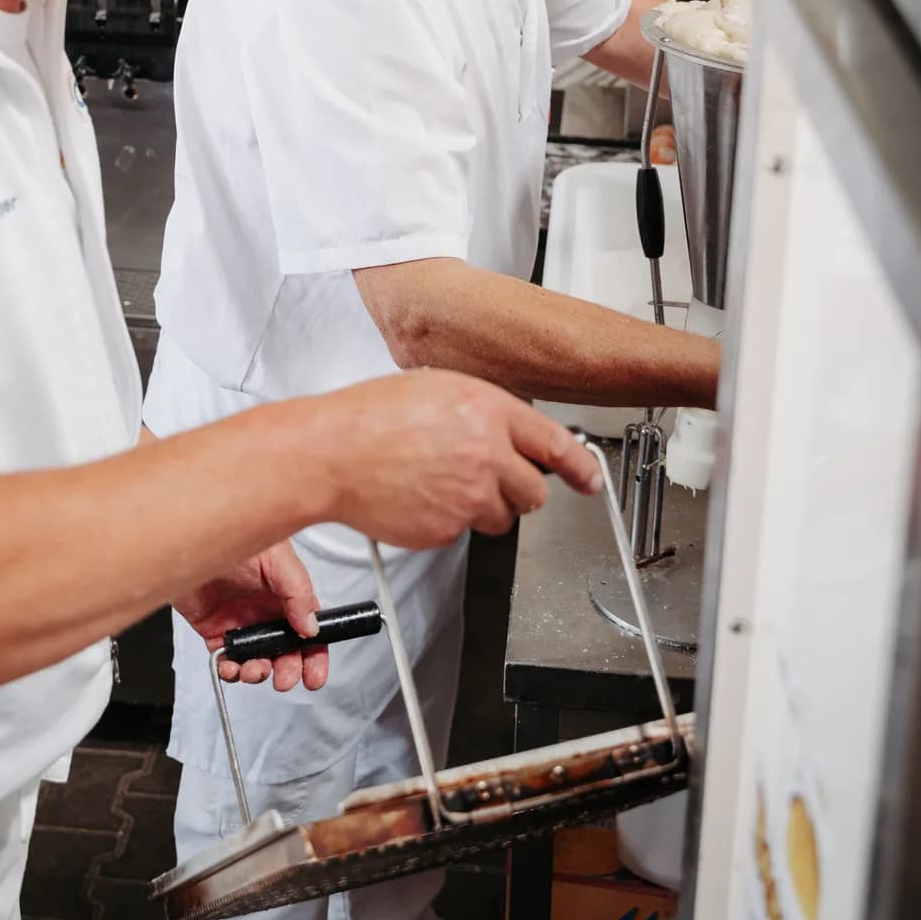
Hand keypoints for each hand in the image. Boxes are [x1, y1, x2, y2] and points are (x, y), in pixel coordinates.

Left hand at [175, 539, 327, 693]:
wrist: (187, 539)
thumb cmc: (230, 534)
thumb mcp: (274, 557)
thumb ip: (297, 591)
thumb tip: (309, 626)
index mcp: (286, 592)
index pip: (309, 628)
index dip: (315, 655)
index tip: (314, 675)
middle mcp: (266, 609)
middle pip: (285, 651)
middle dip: (288, 670)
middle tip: (284, 679)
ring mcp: (241, 622)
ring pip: (257, 659)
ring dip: (259, 672)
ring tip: (255, 670)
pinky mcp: (216, 630)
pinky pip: (227, 658)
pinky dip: (230, 669)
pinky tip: (231, 666)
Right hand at [318, 369, 601, 548]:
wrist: (330, 453)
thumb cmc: (369, 416)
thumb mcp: (436, 387)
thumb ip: (482, 411)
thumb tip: (507, 431)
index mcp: (487, 411)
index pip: (555, 444)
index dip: (580, 466)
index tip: (590, 479)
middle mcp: (485, 454)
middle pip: (535, 492)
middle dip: (519, 490)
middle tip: (490, 480)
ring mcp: (468, 496)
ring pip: (502, 518)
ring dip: (484, 507)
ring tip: (443, 485)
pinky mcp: (447, 530)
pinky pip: (464, 532)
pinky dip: (448, 521)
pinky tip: (421, 497)